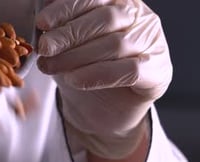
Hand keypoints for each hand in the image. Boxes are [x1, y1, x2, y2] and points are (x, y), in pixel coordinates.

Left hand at [36, 0, 171, 158]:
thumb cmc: (85, 70)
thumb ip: (59, 27)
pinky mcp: (158, 72)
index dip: (67, 8)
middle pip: (106, 19)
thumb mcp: (66, 46)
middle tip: (45, 49)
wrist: (102, 112)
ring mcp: (154, 44)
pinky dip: (98, 75)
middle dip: (69, 33)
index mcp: (121, 2)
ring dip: (77, 57)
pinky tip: (75, 80)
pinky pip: (129, 71)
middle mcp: (141, 18)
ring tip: (51, 67)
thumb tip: (41, 13)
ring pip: (116, 45)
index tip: (42, 23)